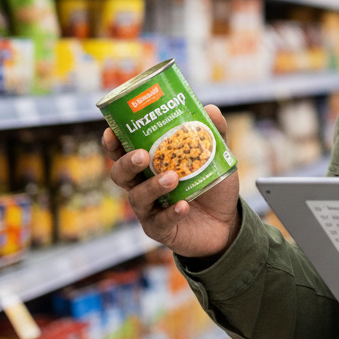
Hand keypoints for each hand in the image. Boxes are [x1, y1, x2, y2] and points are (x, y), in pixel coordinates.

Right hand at [105, 104, 240, 259]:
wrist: (226, 221)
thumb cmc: (211, 184)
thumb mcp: (215, 157)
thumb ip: (213, 134)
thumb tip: (210, 108)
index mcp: (149, 165)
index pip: (122, 153)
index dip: (113, 143)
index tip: (111, 131)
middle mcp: (142, 186)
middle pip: (119, 175)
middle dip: (126, 163)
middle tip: (143, 155)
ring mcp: (149, 210)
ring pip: (137, 198)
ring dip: (152, 187)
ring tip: (172, 178)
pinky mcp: (161, 230)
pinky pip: (160, 223)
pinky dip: (170, 213)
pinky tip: (183, 206)